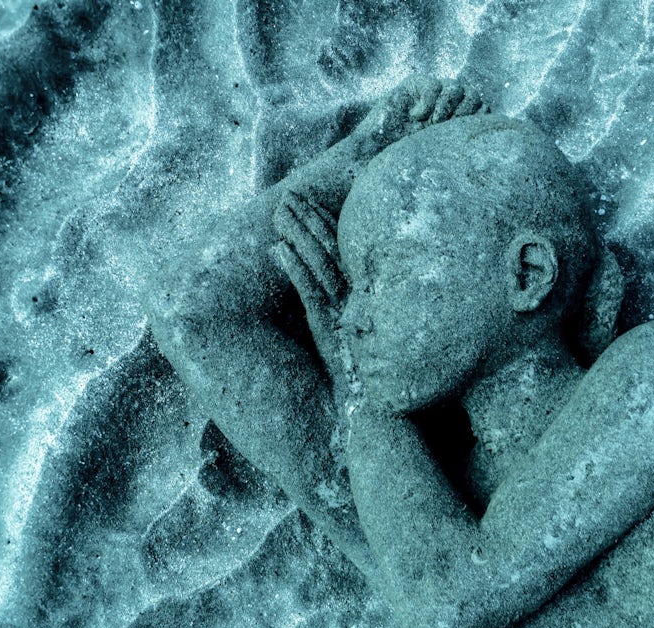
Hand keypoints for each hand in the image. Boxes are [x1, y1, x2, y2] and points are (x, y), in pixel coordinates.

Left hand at [271, 190, 349, 384]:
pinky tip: (279, 250)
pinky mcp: (330, 327)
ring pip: (317, 264)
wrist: (375, 405)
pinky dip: (295, 270)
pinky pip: (311, 293)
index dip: (323, 222)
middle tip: (287, 195)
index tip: (307, 201)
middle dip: (308, 220)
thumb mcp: (357, 330)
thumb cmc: (364, 371)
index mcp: (362, 293)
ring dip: (298, 236)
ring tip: (279, 212)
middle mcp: (355, 297)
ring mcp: (343, 311)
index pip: (341, 250)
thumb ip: (345, 305)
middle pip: (328, 250)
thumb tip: (333, 286)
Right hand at [353, 75, 487, 156]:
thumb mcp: (444, 159)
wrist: (373, 157)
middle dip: (465, 112)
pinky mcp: (413, 86)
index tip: (462, 137)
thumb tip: (498, 150)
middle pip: (474, 95)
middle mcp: (448, 105)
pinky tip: (416, 116)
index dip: (478, 120)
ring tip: (432, 124)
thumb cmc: (408, 164)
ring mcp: (431, 94)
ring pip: (457, 87)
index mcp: (459, 122)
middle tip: (446, 128)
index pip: (484, 110)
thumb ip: (466, 148)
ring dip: (448, 106)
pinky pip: (433, 84)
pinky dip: (429, 101)